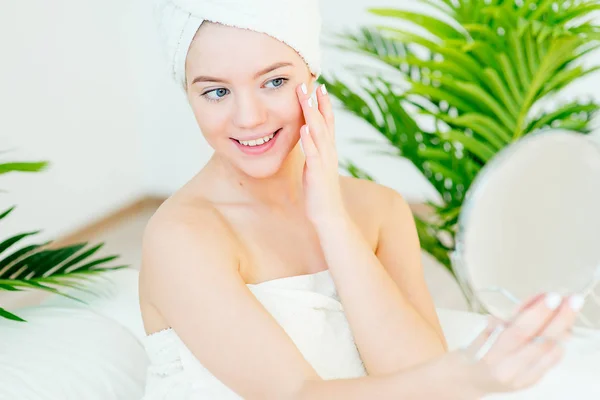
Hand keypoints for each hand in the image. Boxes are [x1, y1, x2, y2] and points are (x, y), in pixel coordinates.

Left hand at [296, 82, 345, 225]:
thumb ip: (315, 154)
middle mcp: (329, 153)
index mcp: (329, 151)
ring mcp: (324, 162)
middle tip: (310, 83)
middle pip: (324, 122)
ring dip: (312, 115)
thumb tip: (308, 141)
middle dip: (317, 102)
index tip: (319, 87)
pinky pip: (313, 155)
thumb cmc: (321, 194)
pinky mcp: (317, 174)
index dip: (324, 105)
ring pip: (319, 134)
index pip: (328, 123)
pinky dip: (309, 141)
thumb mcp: (317, 168)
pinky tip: (304, 129)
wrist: (330, 217)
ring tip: (306, 98)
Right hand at [450, 292, 582, 397]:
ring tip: (566, 312)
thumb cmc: (471, 351)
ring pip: (551, 352)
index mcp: (491, 355)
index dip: (538, 313)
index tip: (551, 297)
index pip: (520, 332)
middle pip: (541, 342)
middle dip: (560, 319)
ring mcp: (521, 379)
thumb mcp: (482, 330)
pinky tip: (560, 332)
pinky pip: (550, 361)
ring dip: (563, 329)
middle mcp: (509, 371)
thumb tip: (535, 301)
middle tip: (571, 301)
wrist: (465, 379)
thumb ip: (508, 319)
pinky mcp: (530, 383)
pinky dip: (557, 344)